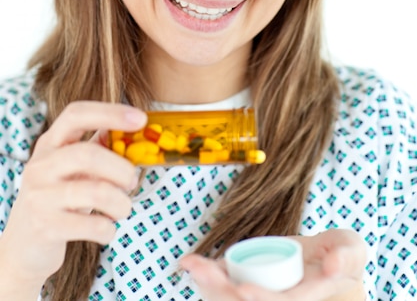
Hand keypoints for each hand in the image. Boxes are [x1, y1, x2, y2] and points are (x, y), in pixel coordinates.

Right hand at [0, 101, 145, 296]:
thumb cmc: (60, 197)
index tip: (141, 119)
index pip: (76, 114)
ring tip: (123, 208)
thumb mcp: (73, 166)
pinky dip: (109, 229)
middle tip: (133, 181)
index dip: (110, 112)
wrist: (24, 245)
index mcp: (50, 143)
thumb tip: (136, 127)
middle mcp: (40, 165)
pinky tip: (107, 230)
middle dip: (121, 169)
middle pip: (88, 154)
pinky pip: (92, 226)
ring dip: (121, 203)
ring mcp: (40, 197)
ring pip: (95, 192)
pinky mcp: (45, 227)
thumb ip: (99, 146)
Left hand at [181, 229, 366, 300]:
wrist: (330, 263)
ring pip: (233, 300)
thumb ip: (346, 254)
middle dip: (220, 290)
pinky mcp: (256, 288)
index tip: (242, 289)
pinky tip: (193, 264)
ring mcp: (268, 295)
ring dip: (209, 285)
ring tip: (190, 264)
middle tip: (196, 268)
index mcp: (304, 297)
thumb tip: (332, 266)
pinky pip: (228, 288)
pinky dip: (210, 278)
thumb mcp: (352, 249)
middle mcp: (283, 300)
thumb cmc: (342, 255)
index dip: (264, 299)